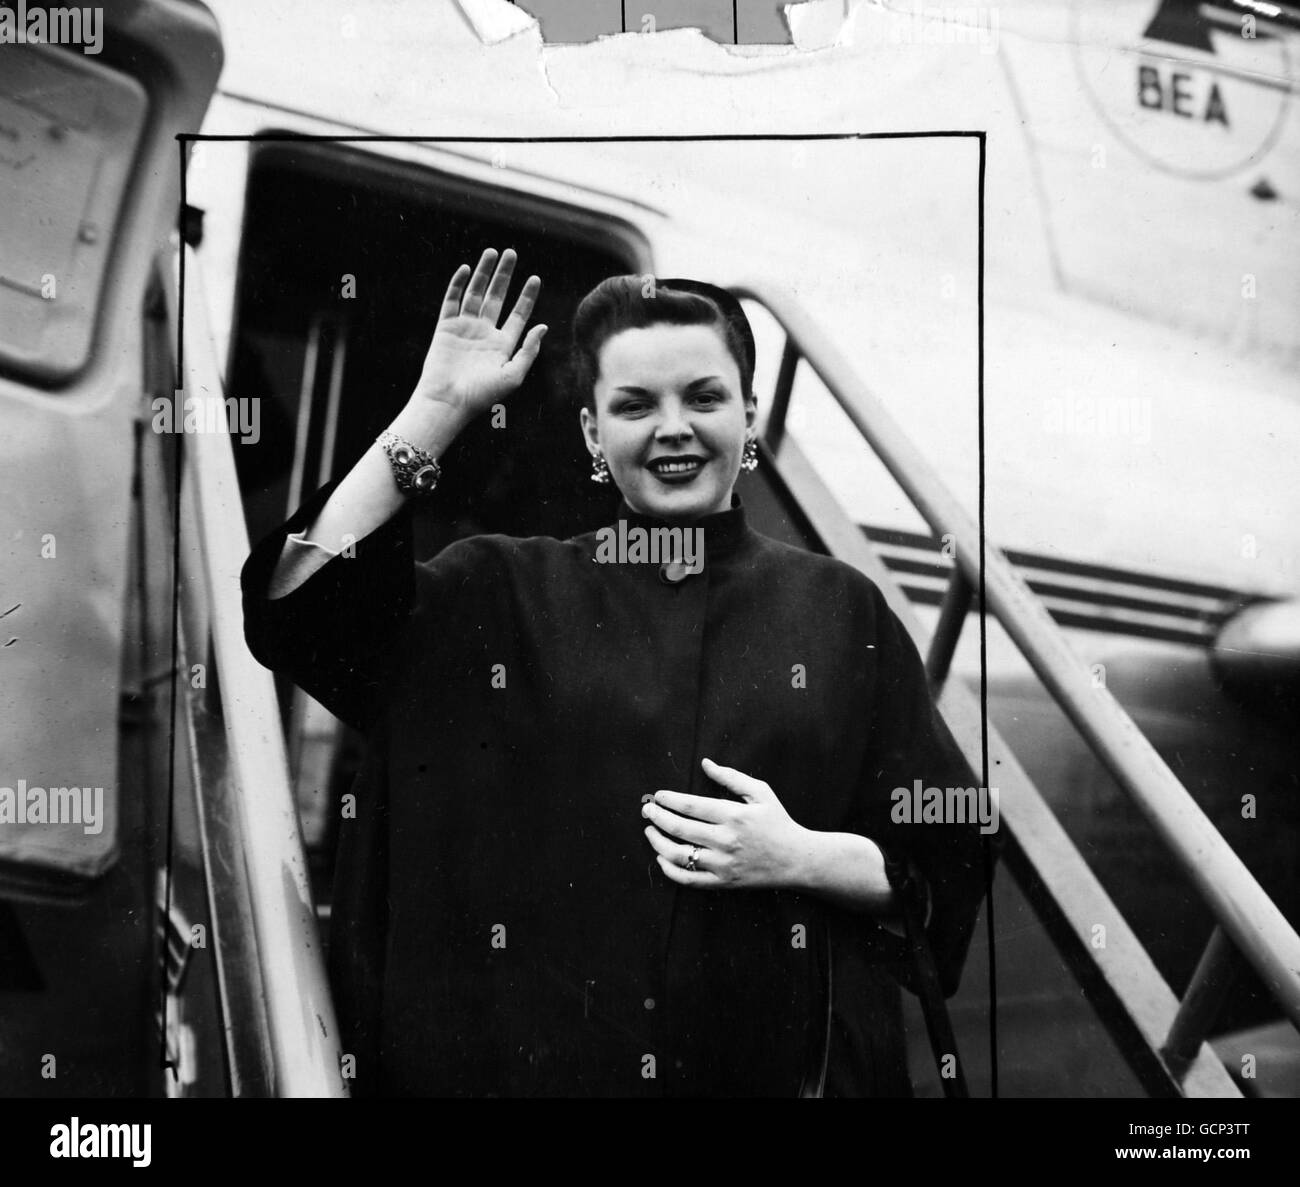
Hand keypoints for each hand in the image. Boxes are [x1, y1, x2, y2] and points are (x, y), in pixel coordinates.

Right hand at [414, 247, 546, 416]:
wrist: (449, 402)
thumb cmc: (482, 395)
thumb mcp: (513, 375)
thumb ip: (529, 351)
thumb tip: (543, 326)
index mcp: (503, 346)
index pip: (518, 315)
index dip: (527, 296)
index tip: (535, 278)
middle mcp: (484, 334)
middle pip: (497, 297)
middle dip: (504, 275)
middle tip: (512, 253)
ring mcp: (464, 329)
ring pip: (475, 293)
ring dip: (484, 273)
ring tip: (492, 252)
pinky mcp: (445, 327)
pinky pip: (452, 301)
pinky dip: (458, 284)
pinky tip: (466, 269)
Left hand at [641, 757, 809, 888]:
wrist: (797, 860)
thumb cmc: (778, 822)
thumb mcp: (760, 793)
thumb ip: (731, 777)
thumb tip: (705, 763)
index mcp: (734, 815)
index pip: (691, 806)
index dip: (669, 800)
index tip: (658, 795)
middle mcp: (726, 840)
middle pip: (680, 828)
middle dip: (657, 817)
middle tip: (647, 810)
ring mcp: (723, 863)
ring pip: (679, 855)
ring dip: (658, 843)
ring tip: (649, 832)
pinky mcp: (722, 882)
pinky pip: (688, 879)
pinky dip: (670, 870)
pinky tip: (661, 857)